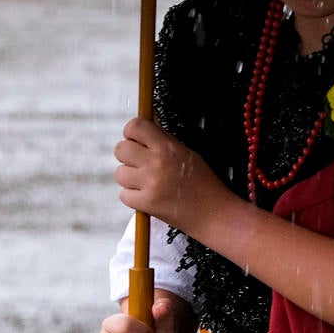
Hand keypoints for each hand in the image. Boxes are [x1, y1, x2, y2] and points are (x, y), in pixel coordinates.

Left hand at [113, 117, 230, 234]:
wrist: (214, 213)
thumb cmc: (202, 183)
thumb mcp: (186, 153)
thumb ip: (163, 137)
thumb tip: (149, 119)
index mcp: (168, 147)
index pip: (135, 126)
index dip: (132, 132)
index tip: (136, 139)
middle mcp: (156, 163)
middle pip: (121, 149)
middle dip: (128, 155)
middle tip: (140, 162)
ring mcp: (150, 184)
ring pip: (119, 173)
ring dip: (129, 177)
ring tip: (146, 182)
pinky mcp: (146, 204)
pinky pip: (123, 194)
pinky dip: (132, 196)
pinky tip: (147, 195)